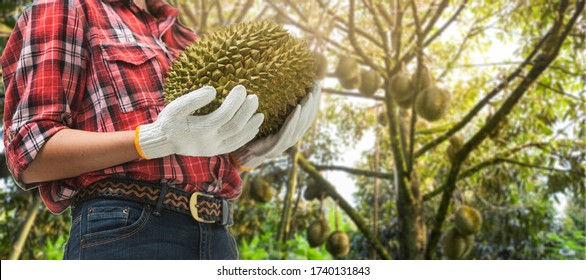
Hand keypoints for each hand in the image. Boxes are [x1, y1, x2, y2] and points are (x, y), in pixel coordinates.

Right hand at [136, 85, 263, 158]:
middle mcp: (210, 142)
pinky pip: (236, 145)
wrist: (164, 142)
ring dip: (251, 126)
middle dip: (247, 111)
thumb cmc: (170, 121)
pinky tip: (254, 128)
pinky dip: (247, 137)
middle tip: (254, 97)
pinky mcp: (217, 151)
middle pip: (236, 126)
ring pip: (239, 139)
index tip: (242, 88)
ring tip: (260, 113)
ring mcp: (215, 149)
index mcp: (201, 130)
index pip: (225, 115)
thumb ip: (194, 99)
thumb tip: (213, 90)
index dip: (235, 101)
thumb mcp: (176, 107)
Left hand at [231, 83, 320, 170]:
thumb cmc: (258, 134)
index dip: (314, 100)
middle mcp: (294, 135)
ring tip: (310, 94)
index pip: (309, 114)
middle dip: (314, 101)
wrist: (247, 153)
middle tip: (317, 85)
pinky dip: (294, 118)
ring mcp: (287, 140)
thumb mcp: (271, 119)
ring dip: (307, 107)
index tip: (317, 84)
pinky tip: (299, 107)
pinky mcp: (279, 143)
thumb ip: (278, 109)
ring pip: (302, 122)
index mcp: (294, 130)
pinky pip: (289, 129)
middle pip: (309, 117)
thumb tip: (279, 89)